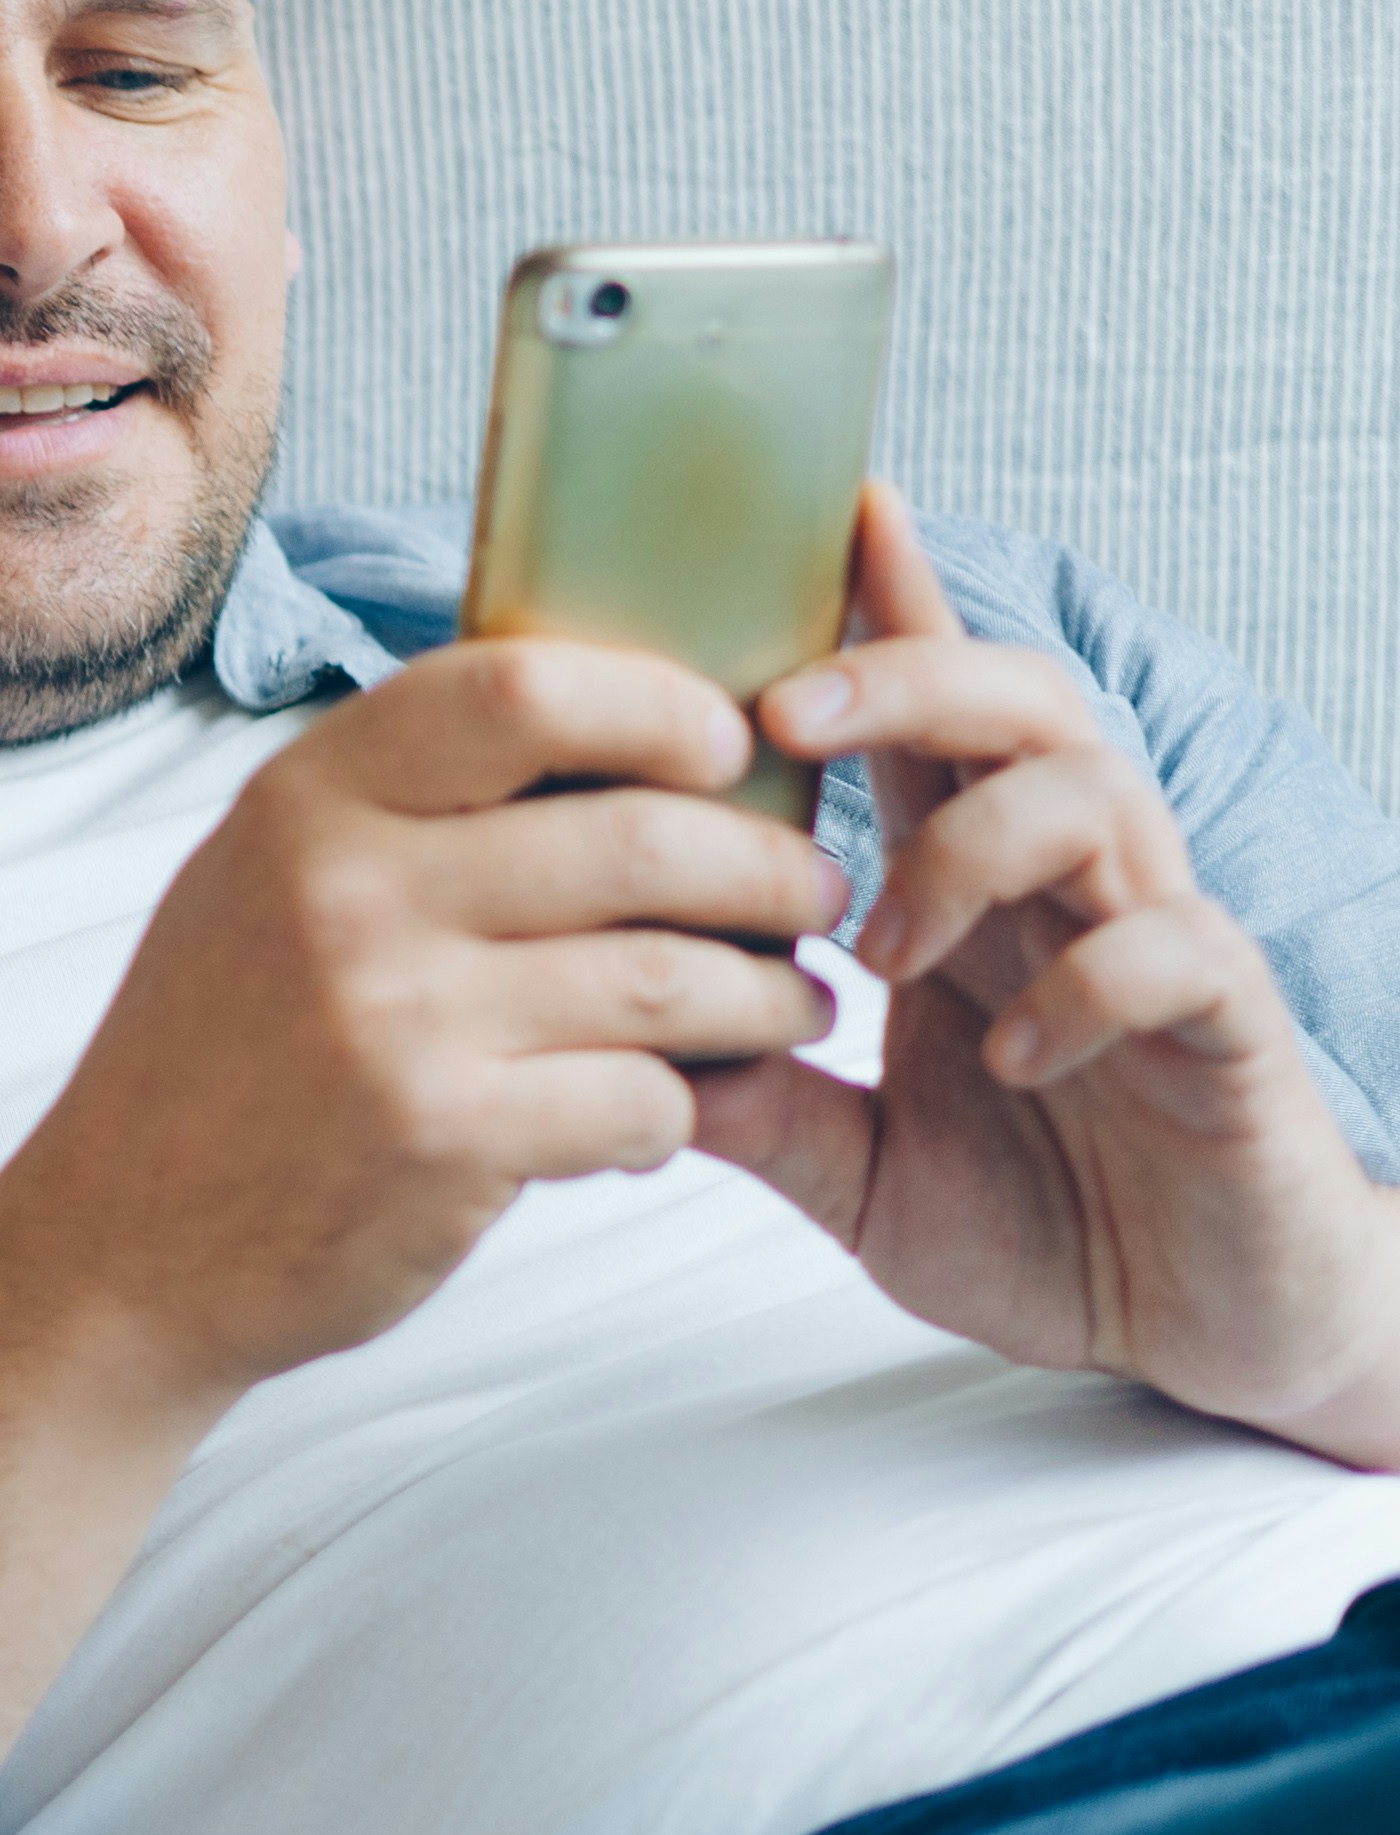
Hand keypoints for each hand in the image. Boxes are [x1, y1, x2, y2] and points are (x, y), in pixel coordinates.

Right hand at [0, 640, 852, 1400]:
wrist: (121, 1249)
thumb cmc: (222, 1055)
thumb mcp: (262, 881)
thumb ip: (399, 804)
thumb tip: (608, 725)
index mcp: (307, 801)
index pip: (521, 688)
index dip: (659, 706)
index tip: (723, 748)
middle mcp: (345, 891)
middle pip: (638, 837)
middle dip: (766, 872)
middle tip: (809, 898)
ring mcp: (393, 1017)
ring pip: (669, 978)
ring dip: (766, 997)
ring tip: (790, 1007)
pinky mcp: (443, 1139)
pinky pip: (642, 1100)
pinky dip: (683, 1109)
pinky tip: (668, 1112)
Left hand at [690, 492, 1399, 1461]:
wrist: (1208, 1327)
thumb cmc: (1047, 1221)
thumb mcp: (855, 1170)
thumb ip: (752, 1107)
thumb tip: (604, 1050)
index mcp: (975, 892)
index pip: (925, 719)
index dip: (886, 607)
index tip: (822, 507)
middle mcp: (1069, 886)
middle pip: (1013, 702)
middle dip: (899, 677)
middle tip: (782, 717)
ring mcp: (1157, 941)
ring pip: (1089, 791)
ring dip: (963, 847)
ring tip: (883, 955)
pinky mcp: (1230, 1025)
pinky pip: (1173, 947)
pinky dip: (1079, 986)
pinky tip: (1008, 1060)